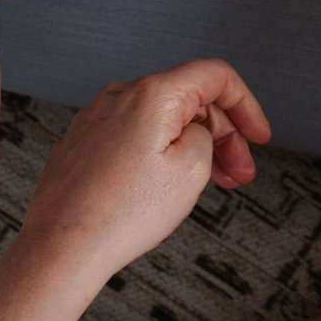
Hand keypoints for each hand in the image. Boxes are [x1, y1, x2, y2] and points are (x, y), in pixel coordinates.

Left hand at [16, 59, 271, 282]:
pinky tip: (169, 184)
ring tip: (212, 183)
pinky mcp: (83, 142)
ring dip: (193, 146)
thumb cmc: (119, 213)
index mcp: (151, 93)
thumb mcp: (192, 170)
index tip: (258, 133)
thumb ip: (207, 136)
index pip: (215, 76)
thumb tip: (196, 131)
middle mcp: (119, 96)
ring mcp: (97, 118)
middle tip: (239, 172)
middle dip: (223, 135)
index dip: (246, 105)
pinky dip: (160, 152)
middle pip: (188, 100)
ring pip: (161, 120)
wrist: (63, 245)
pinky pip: (133, 136)